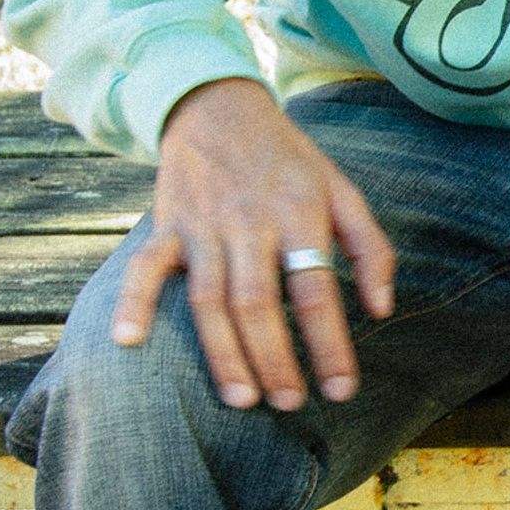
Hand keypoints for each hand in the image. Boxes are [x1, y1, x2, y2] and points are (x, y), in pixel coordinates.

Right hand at [111, 77, 394, 411]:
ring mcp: (203, 226)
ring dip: (223, 353)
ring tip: (243, 399)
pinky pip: (144, 268)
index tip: (340, 389)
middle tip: (289, 403)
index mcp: (299, 213)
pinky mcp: (167, 226)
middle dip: (275, 359)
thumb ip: (370, 249)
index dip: (329, 345)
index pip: (316, 290)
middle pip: (259, 302)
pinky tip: (127, 342)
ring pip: (209, 299)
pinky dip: (133, 302)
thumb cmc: (289, 162)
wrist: (219, 107)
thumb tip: (381, 309)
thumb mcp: (342, 191)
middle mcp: (249, 222)